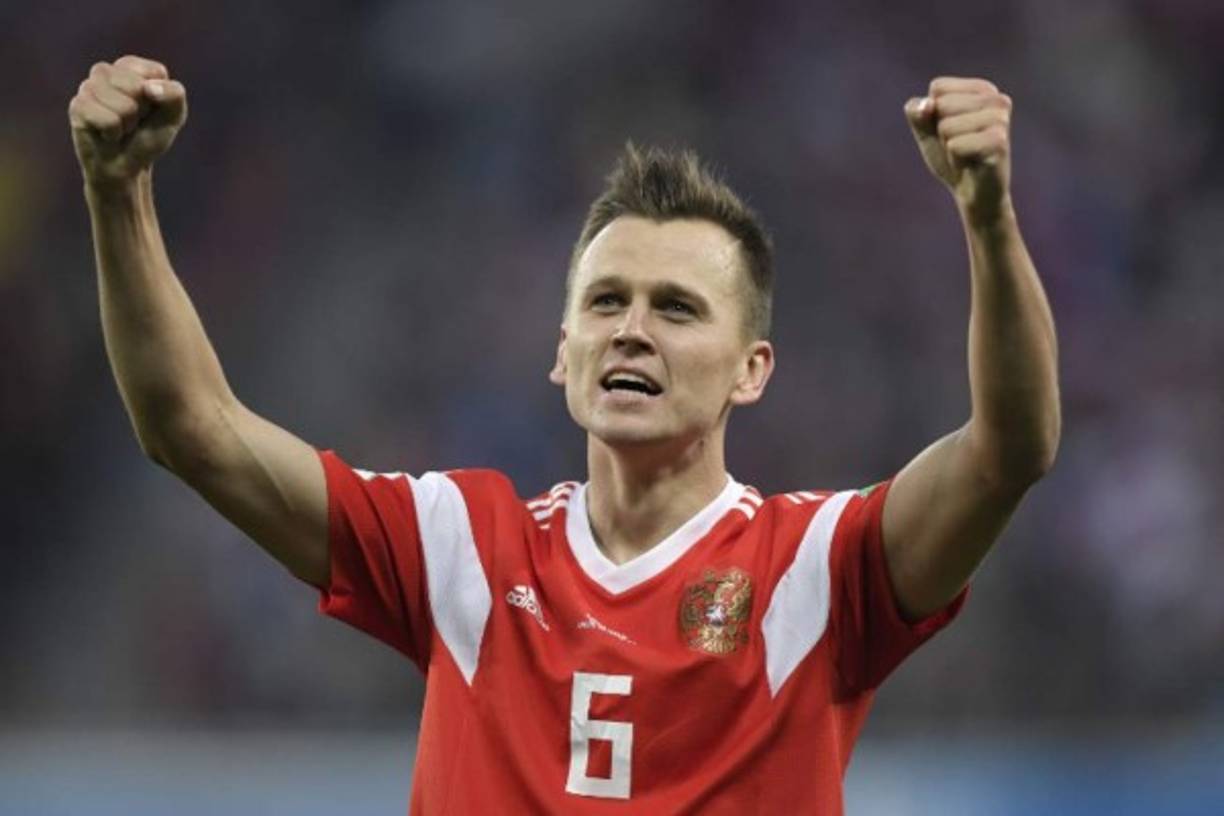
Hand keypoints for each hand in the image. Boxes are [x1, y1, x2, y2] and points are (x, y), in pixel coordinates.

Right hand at [68, 55, 187, 189]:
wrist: (123, 166)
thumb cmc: (148, 137)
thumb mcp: (173, 116)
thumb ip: (174, 95)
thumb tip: (148, 88)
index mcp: (132, 67)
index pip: (155, 72)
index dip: (159, 97)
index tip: (151, 109)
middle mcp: (107, 71)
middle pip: (137, 87)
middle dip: (141, 112)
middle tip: (133, 121)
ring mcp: (88, 86)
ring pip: (124, 105)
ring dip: (128, 124)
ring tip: (120, 128)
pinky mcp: (77, 105)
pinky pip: (108, 120)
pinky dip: (114, 133)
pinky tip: (107, 134)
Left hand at [905, 77, 1012, 225]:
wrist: (973, 193)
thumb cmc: (952, 158)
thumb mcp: (927, 131)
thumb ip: (918, 112)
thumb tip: (927, 104)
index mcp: (982, 89)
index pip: (938, 87)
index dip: (933, 114)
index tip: (951, 131)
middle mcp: (997, 98)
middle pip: (941, 105)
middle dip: (941, 132)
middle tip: (959, 146)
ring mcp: (1000, 119)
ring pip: (946, 126)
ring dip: (949, 146)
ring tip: (966, 154)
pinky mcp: (999, 141)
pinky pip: (954, 146)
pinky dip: (955, 159)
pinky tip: (972, 163)